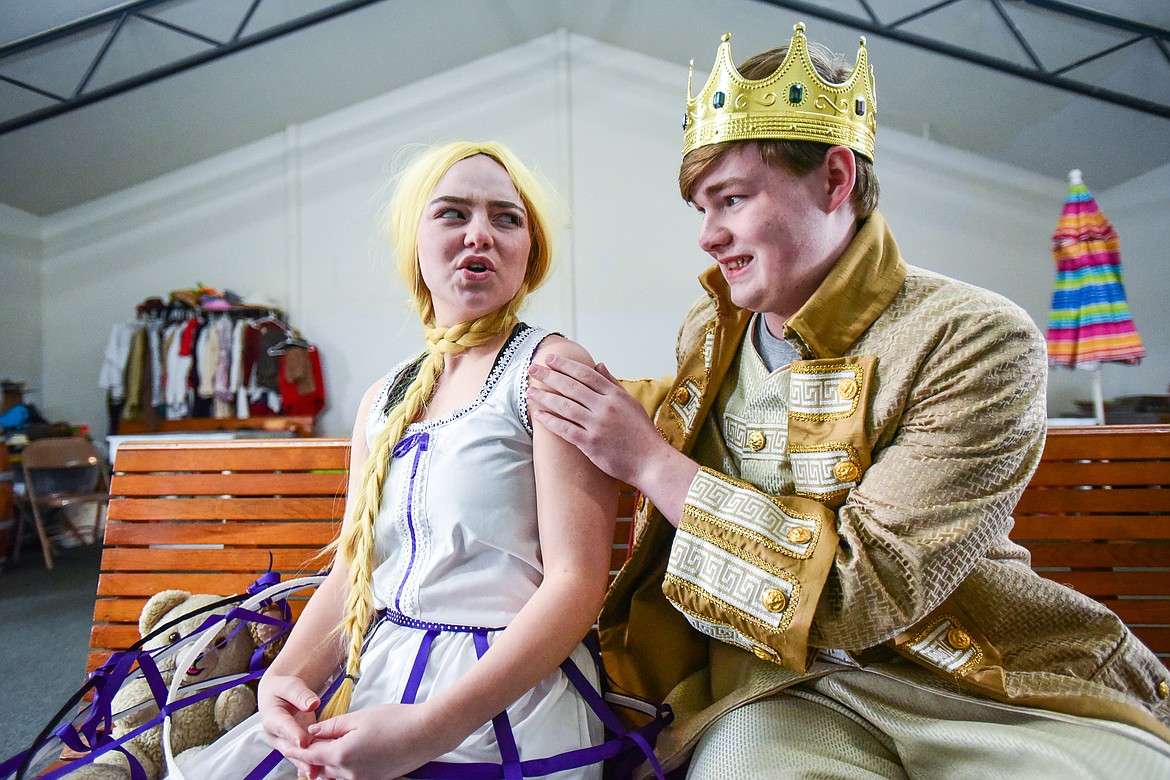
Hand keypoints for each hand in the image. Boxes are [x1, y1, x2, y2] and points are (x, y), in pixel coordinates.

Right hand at [258, 673, 320, 776]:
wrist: (278, 695)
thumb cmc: (283, 688)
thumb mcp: (290, 685)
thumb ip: (300, 694)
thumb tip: (312, 704)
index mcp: (271, 717)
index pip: (282, 726)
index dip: (293, 734)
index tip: (303, 741)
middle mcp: (276, 734)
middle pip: (289, 747)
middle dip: (301, 757)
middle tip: (313, 766)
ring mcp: (285, 743)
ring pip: (296, 755)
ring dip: (307, 764)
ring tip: (319, 772)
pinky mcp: (295, 747)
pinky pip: (304, 756)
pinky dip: (313, 762)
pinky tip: (324, 769)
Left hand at [285, 702, 458, 779]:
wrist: (426, 734)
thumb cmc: (396, 721)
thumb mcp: (359, 717)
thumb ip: (332, 726)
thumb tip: (312, 732)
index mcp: (341, 755)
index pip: (309, 755)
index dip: (296, 749)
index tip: (286, 743)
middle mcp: (348, 773)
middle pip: (321, 766)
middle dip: (312, 755)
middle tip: (306, 741)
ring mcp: (362, 779)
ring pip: (335, 772)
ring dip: (328, 761)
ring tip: (329, 744)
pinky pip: (351, 774)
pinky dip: (345, 764)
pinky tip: (352, 749)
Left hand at [527, 356, 661, 485]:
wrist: (651, 461)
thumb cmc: (641, 433)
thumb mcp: (631, 403)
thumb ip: (613, 384)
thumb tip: (599, 365)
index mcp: (615, 395)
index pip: (585, 374)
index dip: (565, 365)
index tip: (550, 360)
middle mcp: (605, 407)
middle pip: (571, 386)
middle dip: (549, 376)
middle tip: (532, 369)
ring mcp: (597, 425)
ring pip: (565, 406)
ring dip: (545, 397)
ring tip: (530, 391)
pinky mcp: (591, 443)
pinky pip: (565, 429)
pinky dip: (550, 421)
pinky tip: (537, 415)